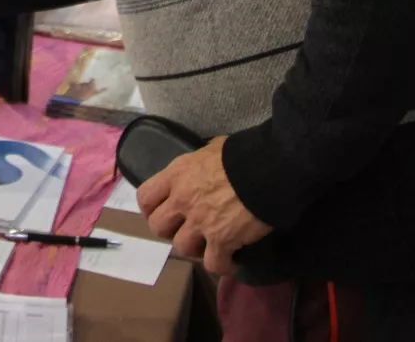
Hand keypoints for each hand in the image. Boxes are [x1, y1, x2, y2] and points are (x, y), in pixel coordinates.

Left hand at [136, 137, 271, 274]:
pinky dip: (222, 265)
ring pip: (182, 247)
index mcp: (177, 174)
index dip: (151, 209)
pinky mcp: (222, 241)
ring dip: (195, 248)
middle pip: (158, 226)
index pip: (145, 197)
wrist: (270, 168)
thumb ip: (199, 164)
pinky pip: (213, 264)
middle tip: (187, 229)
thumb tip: (203, 168)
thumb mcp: (212, 150)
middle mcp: (182, 199)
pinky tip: (231, 260)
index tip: (162, 212)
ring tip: (210, 244)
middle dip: (171, 230)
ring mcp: (200, 222)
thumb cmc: (243, 154)